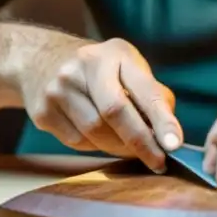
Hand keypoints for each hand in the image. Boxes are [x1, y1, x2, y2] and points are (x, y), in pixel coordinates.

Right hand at [19, 36, 181, 171]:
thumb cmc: (101, 70)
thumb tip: (168, 135)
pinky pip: (77, 142)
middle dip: (141, 143)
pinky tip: (99, 136)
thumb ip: (152, 96)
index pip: (144, 89)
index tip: (175, 144)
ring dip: (118, 147)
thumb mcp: (129, 68)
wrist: (42, 61)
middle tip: (158, 162)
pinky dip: (95, 146)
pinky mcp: (43, 111)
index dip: (162, 119)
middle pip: (115, 112)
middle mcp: (84, 66)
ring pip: (95, 133)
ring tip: (128, 147)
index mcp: (115, 54)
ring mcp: (59, 88)